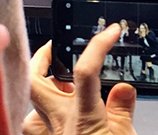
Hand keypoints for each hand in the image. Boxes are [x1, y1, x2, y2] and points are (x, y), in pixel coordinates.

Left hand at [23, 26, 137, 134]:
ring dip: (44, 82)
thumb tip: (124, 88)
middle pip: (34, 80)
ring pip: (33, 98)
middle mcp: (61, 122)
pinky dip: (46, 106)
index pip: (84, 71)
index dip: (97, 46)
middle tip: (57, 46)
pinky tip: (62, 103)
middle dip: (41, 57)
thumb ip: (123, 111)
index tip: (110, 31)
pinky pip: (38, 118)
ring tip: (61, 74)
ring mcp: (52, 131)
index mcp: (83, 116)